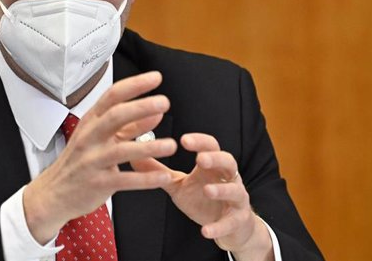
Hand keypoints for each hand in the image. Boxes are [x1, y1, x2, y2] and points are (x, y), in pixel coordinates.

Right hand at [22, 71, 177, 242]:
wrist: (54, 193)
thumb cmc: (80, 161)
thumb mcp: (102, 138)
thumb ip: (131, 126)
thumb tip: (156, 112)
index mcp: (92, 121)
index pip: (112, 96)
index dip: (135, 85)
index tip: (155, 78)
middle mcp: (91, 137)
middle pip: (115, 116)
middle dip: (141, 107)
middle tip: (164, 102)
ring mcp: (92, 160)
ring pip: (122, 150)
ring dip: (149, 147)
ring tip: (171, 145)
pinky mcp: (98, 183)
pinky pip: (125, 180)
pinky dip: (146, 179)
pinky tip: (164, 176)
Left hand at [131, 133, 272, 259]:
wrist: (231, 226)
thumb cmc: (203, 199)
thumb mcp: (179, 184)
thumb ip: (159, 172)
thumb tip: (134, 155)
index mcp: (211, 167)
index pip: (210, 147)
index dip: (199, 142)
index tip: (183, 139)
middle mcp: (227, 179)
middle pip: (228, 162)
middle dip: (216, 159)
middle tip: (201, 159)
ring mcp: (235, 199)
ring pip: (235, 190)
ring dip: (222, 190)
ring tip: (207, 190)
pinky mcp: (237, 220)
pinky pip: (231, 223)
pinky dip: (219, 227)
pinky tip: (205, 231)